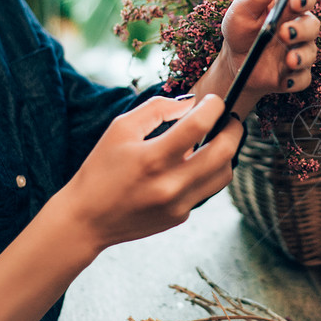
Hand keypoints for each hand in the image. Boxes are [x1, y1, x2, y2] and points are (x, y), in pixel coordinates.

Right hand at [57, 94, 243, 250]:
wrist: (86, 219)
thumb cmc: (100, 169)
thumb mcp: (120, 129)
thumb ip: (157, 108)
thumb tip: (191, 103)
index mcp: (153, 158)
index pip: (199, 125)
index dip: (214, 107)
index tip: (214, 101)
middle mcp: (170, 184)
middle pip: (224, 152)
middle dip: (233, 129)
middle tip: (230, 119)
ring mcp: (179, 204)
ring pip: (224, 174)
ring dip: (226, 153)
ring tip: (215, 140)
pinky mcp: (180, 216)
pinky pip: (206, 189)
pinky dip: (205, 172)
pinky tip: (192, 164)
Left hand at [192, 0, 318, 116]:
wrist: (234, 62)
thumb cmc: (240, 29)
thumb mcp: (243, 10)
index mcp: (288, 7)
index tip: (296, 3)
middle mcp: (298, 28)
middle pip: (312, 25)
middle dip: (302, 30)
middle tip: (285, 34)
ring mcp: (299, 51)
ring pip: (311, 52)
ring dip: (302, 56)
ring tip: (290, 61)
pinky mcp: (295, 74)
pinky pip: (303, 78)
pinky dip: (296, 80)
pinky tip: (285, 80)